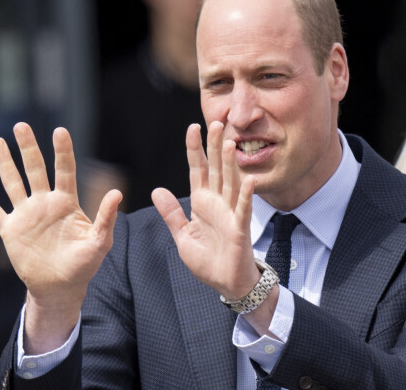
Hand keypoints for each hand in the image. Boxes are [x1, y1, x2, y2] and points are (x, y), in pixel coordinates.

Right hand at [0, 123, 121, 351]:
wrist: (61, 286)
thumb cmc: (85, 264)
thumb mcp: (100, 242)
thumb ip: (106, 217)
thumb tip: (118, 193)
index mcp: (67, 203)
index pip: (65, 171)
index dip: (63, 151)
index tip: (60, 130)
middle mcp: (45, 203)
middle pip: (35, 169)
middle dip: (28, 148)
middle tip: (22, 126)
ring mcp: (27, 214)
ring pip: (13, 183)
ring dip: (4, 163)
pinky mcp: (11, 230)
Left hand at [152, 121, 259, 299]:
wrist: (226, 283)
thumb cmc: (207, 260)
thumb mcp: (182, 236)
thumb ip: (171, 213)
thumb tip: (156, 191)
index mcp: (202, 202)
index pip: (197, 170)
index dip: (194, 149)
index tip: (192, 127)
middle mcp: (217, 203)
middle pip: (215, 169)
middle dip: (214, 146)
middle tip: (216, 122)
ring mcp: (230, 214)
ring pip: (230, 183)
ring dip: (229, 164)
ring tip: (228, 142)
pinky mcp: (240, 228)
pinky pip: (243, 209)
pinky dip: (246, 195)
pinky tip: (249, 179)